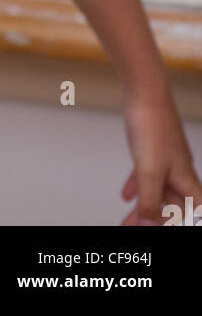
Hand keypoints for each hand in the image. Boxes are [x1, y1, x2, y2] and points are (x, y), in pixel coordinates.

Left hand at [120, 87, 201, 224]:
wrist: (143, 88)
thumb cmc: (152, 124)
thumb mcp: (148, 169)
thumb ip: (149, 200)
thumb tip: (150, 227)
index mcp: (186, 179)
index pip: (196, 210)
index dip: (191, 222)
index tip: (179, 227)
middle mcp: (179, 170)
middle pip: (173, 205)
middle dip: (157, 221)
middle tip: (135, 231)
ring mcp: (165, 158)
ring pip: (157, 191)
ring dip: (144, 207)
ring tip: (127, 222)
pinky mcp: (151, 146)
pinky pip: (145, 173)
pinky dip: (137, 186)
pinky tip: (125, 195)